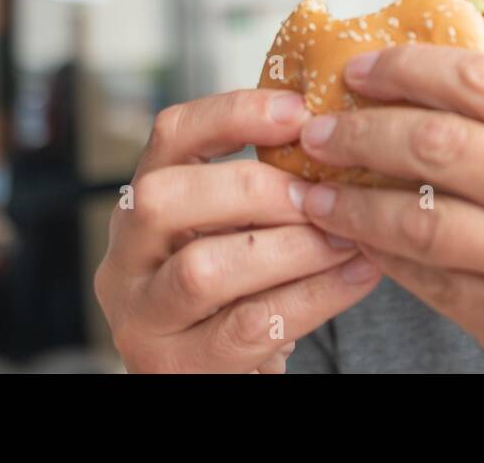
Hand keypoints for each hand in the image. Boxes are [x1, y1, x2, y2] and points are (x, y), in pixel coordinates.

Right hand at [94, 89, 381, 372]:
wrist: (227, 374)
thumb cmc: (242, 288)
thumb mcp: (240, 227)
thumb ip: (266, 184)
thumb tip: (338, 126)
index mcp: (143, 202)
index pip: (170, 135)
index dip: (232, 114)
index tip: (298, 110)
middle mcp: (126, 257)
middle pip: (166, 198)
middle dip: (254, 187)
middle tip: (320, 193)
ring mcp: (143, 317)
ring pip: (203, 268)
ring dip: (289, 246)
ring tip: (345, 237)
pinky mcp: (179, 367)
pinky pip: (248, 325)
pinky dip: (313, 295)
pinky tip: (358, 275)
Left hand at [293, 45, 483, 372]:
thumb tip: (440, 87)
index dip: (408, 68)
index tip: (360, 69)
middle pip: (438, 143)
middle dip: (361, 131)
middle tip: (318, 128)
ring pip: (418, 218)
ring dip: (351, 202)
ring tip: (313, 192)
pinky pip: (429, 282)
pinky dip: (383, 259)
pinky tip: (356, 244)